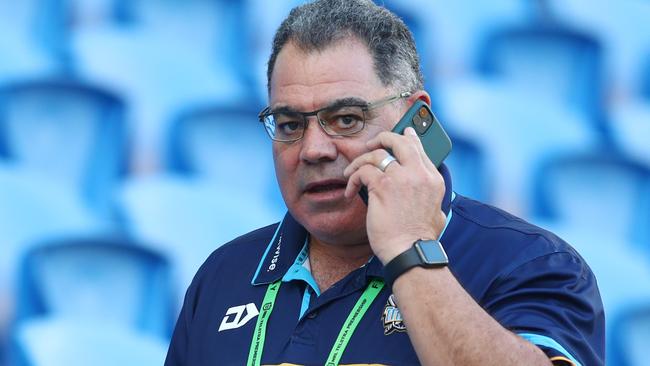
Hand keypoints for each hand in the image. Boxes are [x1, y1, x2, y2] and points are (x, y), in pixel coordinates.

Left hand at [344, 127, 446, 263]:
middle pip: (399, 142)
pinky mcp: (382, 186)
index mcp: (433, 180)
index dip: (409, 138)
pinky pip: (362, 171)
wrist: (411, 252)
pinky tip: (350, 190)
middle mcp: (419, 174)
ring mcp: (400, 178)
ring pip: (376, 154)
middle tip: (371, 144)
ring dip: (360, 161)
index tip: (403, 132)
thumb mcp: (436, 212)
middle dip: (384, 138)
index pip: (420, 149)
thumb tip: (424, 194)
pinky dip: (353, 178)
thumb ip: (430, 197)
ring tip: (352, 171)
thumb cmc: (419, 240)